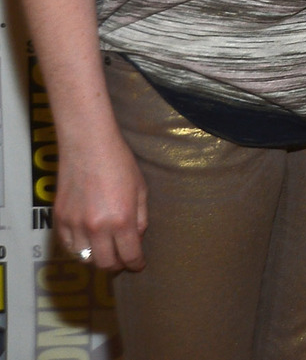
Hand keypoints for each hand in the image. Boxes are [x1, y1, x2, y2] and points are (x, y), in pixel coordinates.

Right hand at [55, 135, 147, 272]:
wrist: (88, 146)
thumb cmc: (119, 163)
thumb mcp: (140, 190)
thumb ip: (141, 218)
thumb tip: (137, 239)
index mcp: (121, 220)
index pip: (129, 256)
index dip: (136, 265)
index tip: (138, 266)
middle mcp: (96, 227)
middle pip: (105, 264)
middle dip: (118, 266)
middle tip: (124, 260)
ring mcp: (75, 225)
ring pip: (85, 258)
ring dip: (98, 258)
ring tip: (106, 251)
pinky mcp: (59, 219)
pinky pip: (68, 246)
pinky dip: (79, 249)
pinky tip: (88, 242)